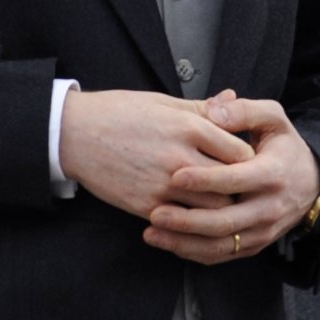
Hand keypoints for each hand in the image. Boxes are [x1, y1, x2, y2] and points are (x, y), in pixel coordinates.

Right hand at [59, 88, 253, 219]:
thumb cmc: (116, 113)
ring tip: (213, 201)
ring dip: (217, 207)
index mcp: (189, 126)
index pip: (241, 152)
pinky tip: (188, 213)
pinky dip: (190, 220)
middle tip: (235, 187)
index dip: (247, 160)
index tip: (241, 163)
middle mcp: (181, 157)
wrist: (73, 134)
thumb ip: (201, 107)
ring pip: (213, 208)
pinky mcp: (147, 205)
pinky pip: (183, 221)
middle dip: (238, 187)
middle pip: (233, 183)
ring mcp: (164, 184)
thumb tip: (232, 98)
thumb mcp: (161, 102)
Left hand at [144, 95, 319, 263]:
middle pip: (225, 221)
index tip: (175, 176)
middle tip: (155, 213)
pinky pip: (221, 254)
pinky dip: (193, 252)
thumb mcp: (273, 119)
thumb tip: (214, 111)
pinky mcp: (253, 245)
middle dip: (188, 220)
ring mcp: (261, 231)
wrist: (311, 183)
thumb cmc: (282, 146)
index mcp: (272, 173)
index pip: (236, 180)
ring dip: (184, 242)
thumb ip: (244, 110)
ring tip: (152, 233)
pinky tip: (167, 242)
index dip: (206, 180)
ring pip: (220, 244)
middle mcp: (268, 208)